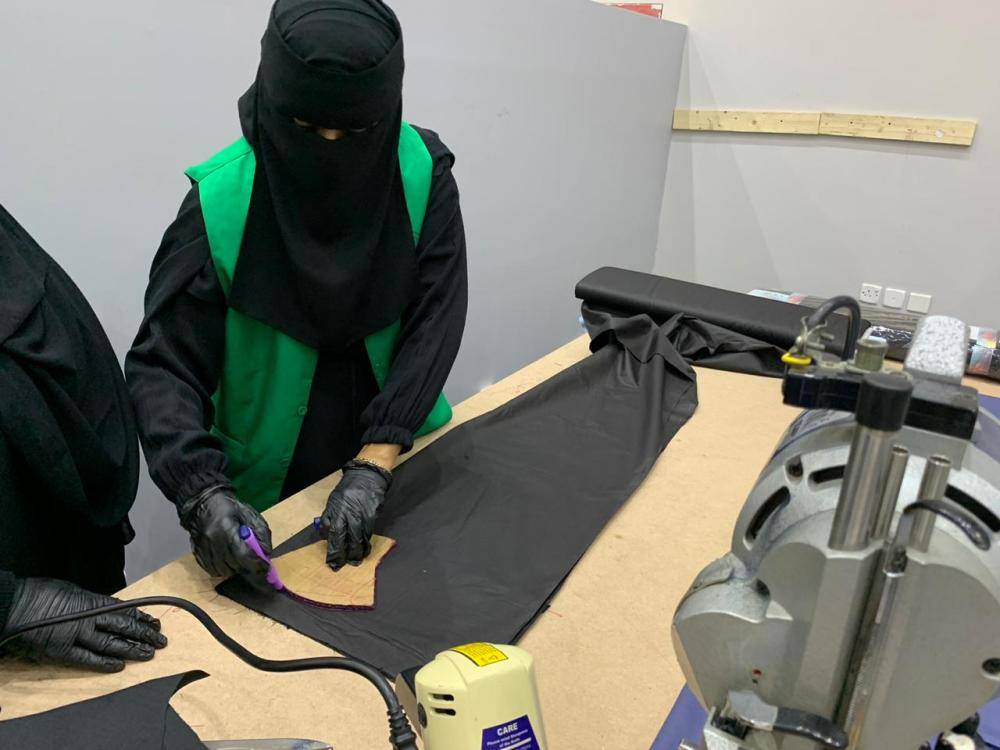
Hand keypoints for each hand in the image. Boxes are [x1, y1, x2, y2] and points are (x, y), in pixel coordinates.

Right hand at [1, 578, 166, 672]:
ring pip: (112, 643)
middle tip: (161, 640)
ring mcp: (77, 635)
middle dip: (144, 634)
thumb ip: (89, 602)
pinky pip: (88, 658)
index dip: (142, 618)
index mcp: (92, 601)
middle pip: (124, 627)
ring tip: (148, 654)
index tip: (154, 623)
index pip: (125, 610)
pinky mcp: (63, 651)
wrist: (16, 605)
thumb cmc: (41, 593)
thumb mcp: (72, 591)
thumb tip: (101, 607)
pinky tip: (119, 666)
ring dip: (132, 649)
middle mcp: (89, 618)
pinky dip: (104, 663)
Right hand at [178, 485, 272, 577]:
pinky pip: (212, 570)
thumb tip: (266, 553)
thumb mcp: (250, 514)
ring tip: (241, 561)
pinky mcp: (197, 554)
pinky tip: (229, 562)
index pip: (244, 554)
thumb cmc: (229, 507)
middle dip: (248, 568)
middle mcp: (214, 541)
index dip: (257, 565)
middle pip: (234, 566)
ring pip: (223, 571)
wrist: (203, 503)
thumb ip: (261, 533)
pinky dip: (223, 569)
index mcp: (227, 528)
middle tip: (257, 567)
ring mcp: (203, 549)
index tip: (266, 569)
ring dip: (235, 569)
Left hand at [320, 461, 391, 570]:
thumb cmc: (347, 489)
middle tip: (341, 566)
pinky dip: (366, 543)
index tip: (331, 561)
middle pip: (345, 539)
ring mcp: (361, 516)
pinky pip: (368, 533)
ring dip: (356, 552)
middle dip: (343, 555)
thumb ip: (329, 516)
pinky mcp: (372, 516)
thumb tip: (326, 533)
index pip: (333, 534)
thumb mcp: (333, 500)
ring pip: (358, 539)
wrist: (366, 476)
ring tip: (354, 561)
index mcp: (337, 511)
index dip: (333, 550)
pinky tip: (365, 550)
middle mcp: (349, 515)